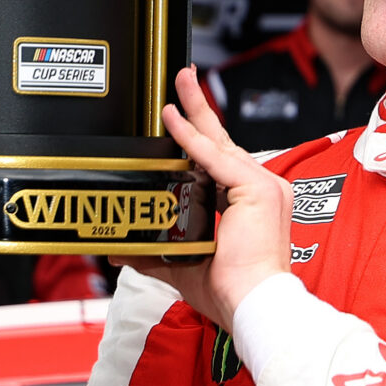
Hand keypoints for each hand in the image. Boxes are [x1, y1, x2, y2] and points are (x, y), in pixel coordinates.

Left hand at [116, 68, 291, 329]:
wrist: (254, 305)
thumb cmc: (234, 292)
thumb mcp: (184, 265)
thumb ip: (154, 253)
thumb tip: (121, 249)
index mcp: (253, 206)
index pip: (222, 164)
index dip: (200, 141)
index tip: (183, 122)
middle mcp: (262, 190)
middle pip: (223, 142)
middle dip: (200, 109)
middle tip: (183, 80)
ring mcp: (263, 187)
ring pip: (220, 142)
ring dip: (196, 110)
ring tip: (179, 83)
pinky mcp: (257, 188)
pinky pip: (215, 158)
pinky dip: (190, 138)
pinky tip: (172, 119)